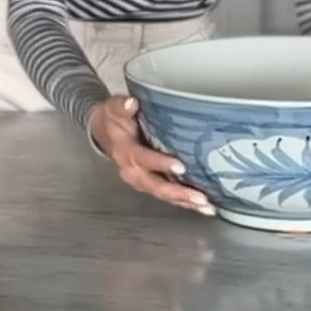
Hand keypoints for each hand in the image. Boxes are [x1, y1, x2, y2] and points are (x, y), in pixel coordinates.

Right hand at [88, 96, 214, 216]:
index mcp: (124, 152)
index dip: (161, 164)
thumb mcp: (114, 108)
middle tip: (201, 199)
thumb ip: (123, 107)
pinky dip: (184, 202)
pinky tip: (203, 207)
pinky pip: (167, 196)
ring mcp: (141, 180)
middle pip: (156, 185)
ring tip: (207, 207)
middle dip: (178, 193)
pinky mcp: (149, 184)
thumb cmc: (114, 118)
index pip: (143, 159)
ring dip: (185, 202)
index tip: (181, 167)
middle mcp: (132, 171)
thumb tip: (131, 103)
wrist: (104, 132)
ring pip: (163, 195)